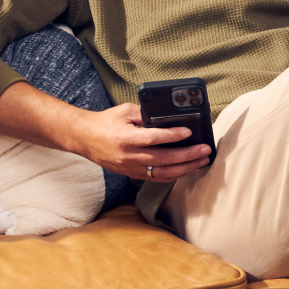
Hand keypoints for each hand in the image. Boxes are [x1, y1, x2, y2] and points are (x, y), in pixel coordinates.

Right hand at [71, 103, 211, 182]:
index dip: (172, 136)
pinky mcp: (131, 174)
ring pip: (162, 173)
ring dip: (185, 168)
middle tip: (204, 150)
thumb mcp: (125, 111)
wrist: (84, 138)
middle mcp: (128, 156)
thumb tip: (169, 119)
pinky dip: (173, 175)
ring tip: (201, 161)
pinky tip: (186, 169)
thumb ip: (146, 114)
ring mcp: (130, 168)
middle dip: (187, 156)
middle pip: (163, 159)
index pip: (153, 138)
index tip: (188, 132)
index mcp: (125, 138)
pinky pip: (156, 178)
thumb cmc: (105, 122)